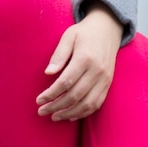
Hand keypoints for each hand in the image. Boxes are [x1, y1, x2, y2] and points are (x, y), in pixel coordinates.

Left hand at [36, 1, 122, 120]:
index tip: (39, 100)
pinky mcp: (108, 84)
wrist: (107, 29)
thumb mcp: (68, 36)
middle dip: (56, 106)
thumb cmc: (84, 32)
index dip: (51, 93)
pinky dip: (83, 113)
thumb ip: (59, 54)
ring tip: (54, 116)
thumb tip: (48, 73)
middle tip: (42, 111)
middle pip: (75, 96)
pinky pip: (97, 104)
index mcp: (85, 58)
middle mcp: (97, 71)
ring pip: (87, 104)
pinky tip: (70, 115)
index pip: (65, 82)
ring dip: (69, 113)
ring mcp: (105, 79)